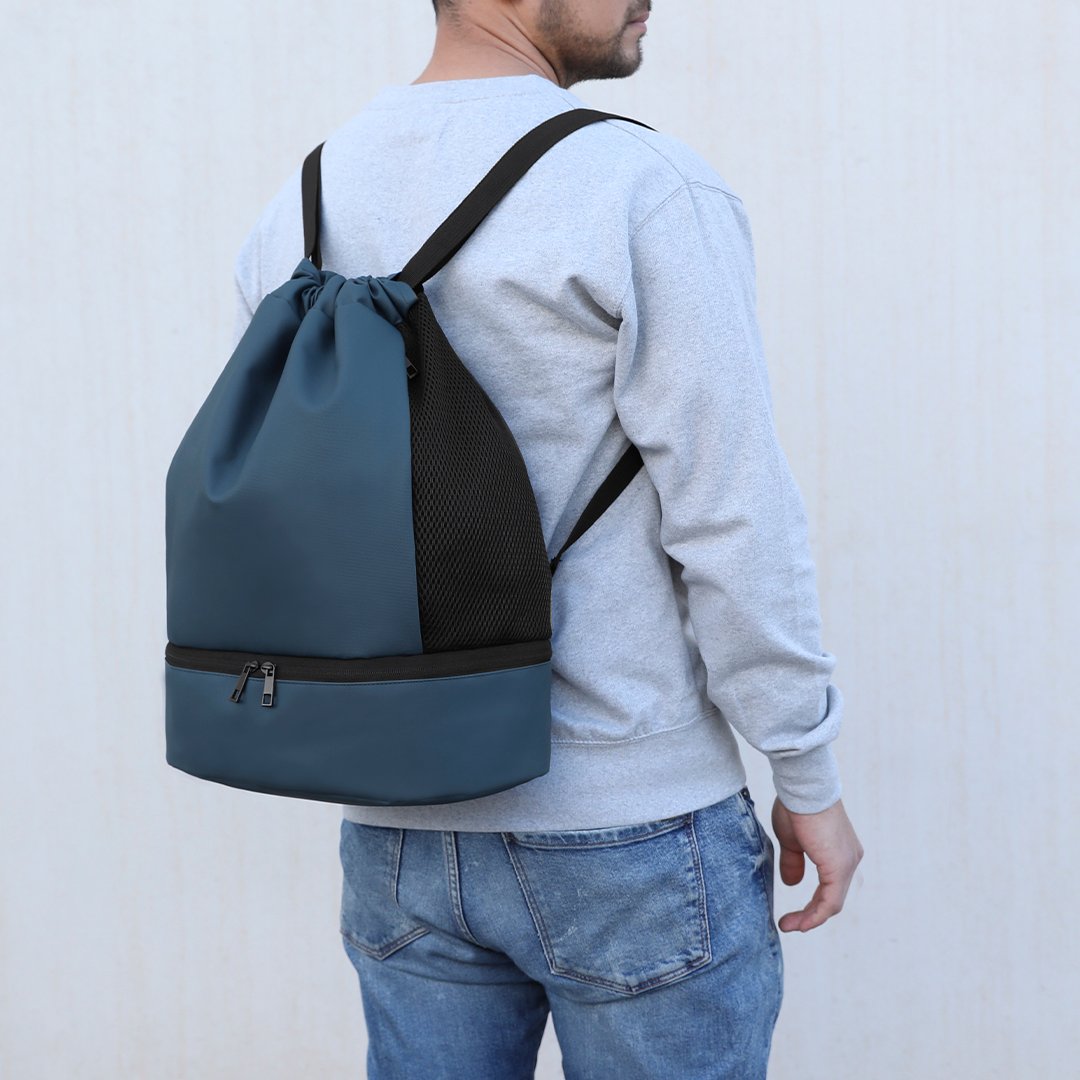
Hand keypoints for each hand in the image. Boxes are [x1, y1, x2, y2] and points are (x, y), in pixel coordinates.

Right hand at [771, 796, 862, 932]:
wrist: (803, 787)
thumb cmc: (796, 806)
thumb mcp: (791, 840)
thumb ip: (794, 862)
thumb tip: (792, 883)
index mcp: (839, 851)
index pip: (829, 886)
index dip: (812, 904)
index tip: (792, 915)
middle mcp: (850, 858)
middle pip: (832, 897)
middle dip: (810, 914)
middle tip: (789, 924)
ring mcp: (847, 863)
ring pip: (832, 902)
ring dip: (811, 917)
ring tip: (789, 926)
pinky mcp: (839, 867)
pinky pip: (830, 901)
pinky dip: (815, 914)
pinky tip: (801, 922)